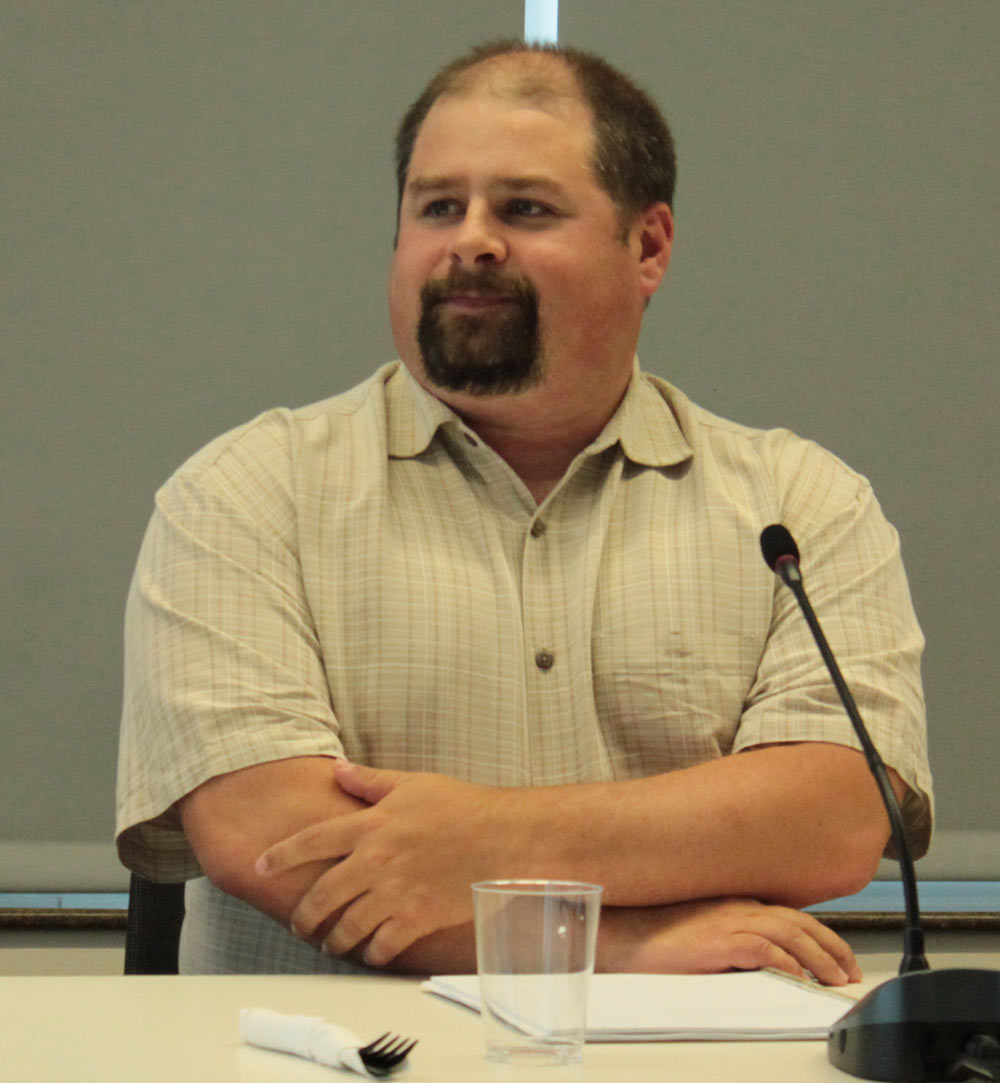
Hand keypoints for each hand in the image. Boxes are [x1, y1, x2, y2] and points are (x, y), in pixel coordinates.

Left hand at [255, 762, 520, 965]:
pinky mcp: (416, 918)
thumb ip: (371, 782)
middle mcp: (375, 862)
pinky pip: (381, 946)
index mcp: (371, 825)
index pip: (311, 841)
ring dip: (334, 939)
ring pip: (346, 927)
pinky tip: (370, 951)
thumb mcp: (415, 784)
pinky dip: (370, 952)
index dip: (280, 855)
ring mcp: (394, 893)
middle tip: (299, 923)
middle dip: (304, 915)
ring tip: (331, 943)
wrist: (504, 839)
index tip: (261, 865)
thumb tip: (339, 769)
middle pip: (322, 895)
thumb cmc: (464, 807)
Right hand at [599, 897, 860, 985]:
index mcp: (733, 901)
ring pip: (791, 933)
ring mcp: (729, 920)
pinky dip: (789, 965)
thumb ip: (730, 936)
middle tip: (849, 972)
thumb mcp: (700, 929)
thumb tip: (760, 961)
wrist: (622, 932)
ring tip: (836, 980)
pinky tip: (801, 980)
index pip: (788, 914)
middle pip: (799, 921)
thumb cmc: (653, 933)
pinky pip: (767, 951)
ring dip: (820, 958)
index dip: (820, 936)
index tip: (837, 957)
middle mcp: (736, 905)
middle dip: (832, 947)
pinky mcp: (720, 940)